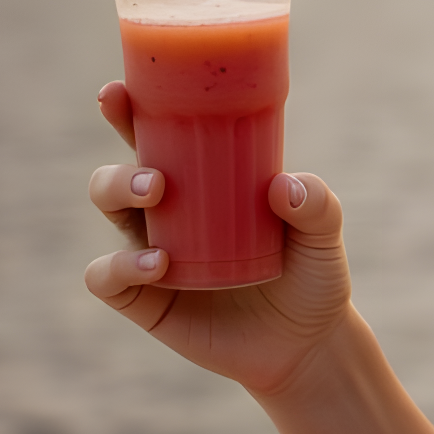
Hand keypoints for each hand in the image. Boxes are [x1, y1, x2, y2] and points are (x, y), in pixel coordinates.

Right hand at [85, 81, 353, 399]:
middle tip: (157, 176)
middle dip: (122, 163)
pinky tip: (159, 264)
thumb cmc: (314, 274)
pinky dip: (121, 265)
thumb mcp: (325, 234)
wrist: (308, 343)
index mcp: (207, 183)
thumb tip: (281, 185)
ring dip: (120, 197)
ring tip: (158, 202)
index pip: (162, 138)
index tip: (119, 90)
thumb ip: (317, 203)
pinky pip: (107, 276)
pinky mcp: (145, 300)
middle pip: (121, 173)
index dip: (133, 112)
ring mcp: (152, 254)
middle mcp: (171, 213)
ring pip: (110, 212)